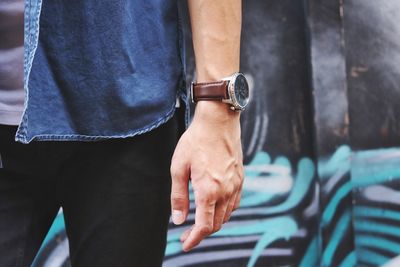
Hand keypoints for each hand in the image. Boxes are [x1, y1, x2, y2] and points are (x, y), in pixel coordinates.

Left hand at [170, 101, 243, 251]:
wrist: (218, 121)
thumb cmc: (195, 141)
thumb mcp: (178, 167)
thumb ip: (178, 196)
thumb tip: (178, 220)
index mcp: (209, 190)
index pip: (204, 226)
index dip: (194, 239)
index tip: (185, 244)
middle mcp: (226, 191)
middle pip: (216, 224)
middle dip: (201, 233)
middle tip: (186, 233)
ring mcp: (236, 185)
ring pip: (226, 215)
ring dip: (212, 223)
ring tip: (198, 221)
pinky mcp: (240, 178)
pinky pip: (234, 204)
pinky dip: (224, 212)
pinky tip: (214, 207)